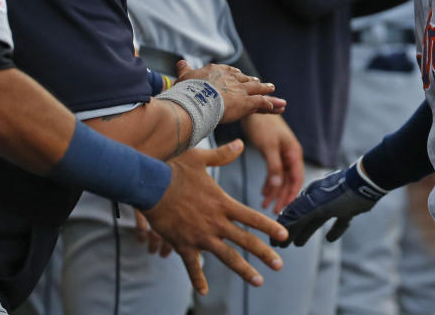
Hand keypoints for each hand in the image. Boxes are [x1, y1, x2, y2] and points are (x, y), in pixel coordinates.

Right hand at [141, 140, 287, 294]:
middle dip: (265, 254)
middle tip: (279, 265)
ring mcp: (200, 236)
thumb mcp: (201, 158)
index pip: (253, 218)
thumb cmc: (175, 169)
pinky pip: (192, 266)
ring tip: (258, 281)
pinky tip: (204, 292)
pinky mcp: (183, 245)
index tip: (285, 235)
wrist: (150, 184)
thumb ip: (224, 155)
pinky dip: (198, 279)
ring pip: (227, 257)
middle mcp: (216, 223)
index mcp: (223, 204)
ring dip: (243, 270)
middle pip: (246, 241)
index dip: (270, 227)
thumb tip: (240, 143)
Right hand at [176, 60, 285, 123]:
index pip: (231, 72)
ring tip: (272, 88)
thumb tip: (181, 62)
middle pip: (246, 80)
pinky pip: (260, 102)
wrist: (196, 100)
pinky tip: (273, 106)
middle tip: (261, 82)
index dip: (237, 75)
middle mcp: (232, 79)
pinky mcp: (246, 102)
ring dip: (265, 89)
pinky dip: (267, 104)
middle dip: (253, 82)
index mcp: (218, 71)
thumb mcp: (185, 76)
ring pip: (257, 88)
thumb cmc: (187, 90)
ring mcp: (240, 90)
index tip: (240, 76)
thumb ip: (185, 70)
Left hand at [241, 114, 304, 212]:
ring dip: (275, 191)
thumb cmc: (263, 125)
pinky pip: (274, 172)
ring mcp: (282, 154)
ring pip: (281, 178)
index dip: (292, 194)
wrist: (253, 109)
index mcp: (294, 153)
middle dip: (283, 196)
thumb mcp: (268, 147)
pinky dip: (269, 183)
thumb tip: (277, 186)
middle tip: (275, 212)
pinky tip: (263, 192)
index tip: (285, 209)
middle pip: (289, 181)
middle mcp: (291, 155)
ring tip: (266, 205)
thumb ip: (274, 167)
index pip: (296, 179)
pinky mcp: (273, 153)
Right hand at [276, 159, 385, 246]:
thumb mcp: (317, 206)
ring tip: (299, 244)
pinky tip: (330, 238)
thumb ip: (299, 215)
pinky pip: (339, 221)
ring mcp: (335, 204)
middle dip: (291, 232)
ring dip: (307, 231)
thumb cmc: (341, 194)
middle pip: (302, 218)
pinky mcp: (349, 209)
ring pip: (317, 220)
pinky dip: (334, 230)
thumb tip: (282, 225)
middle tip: (283, 246)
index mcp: (310, 196)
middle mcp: (320, 199)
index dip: (282, 228)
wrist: (367, 184)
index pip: (292, 214)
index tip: (274, 243)